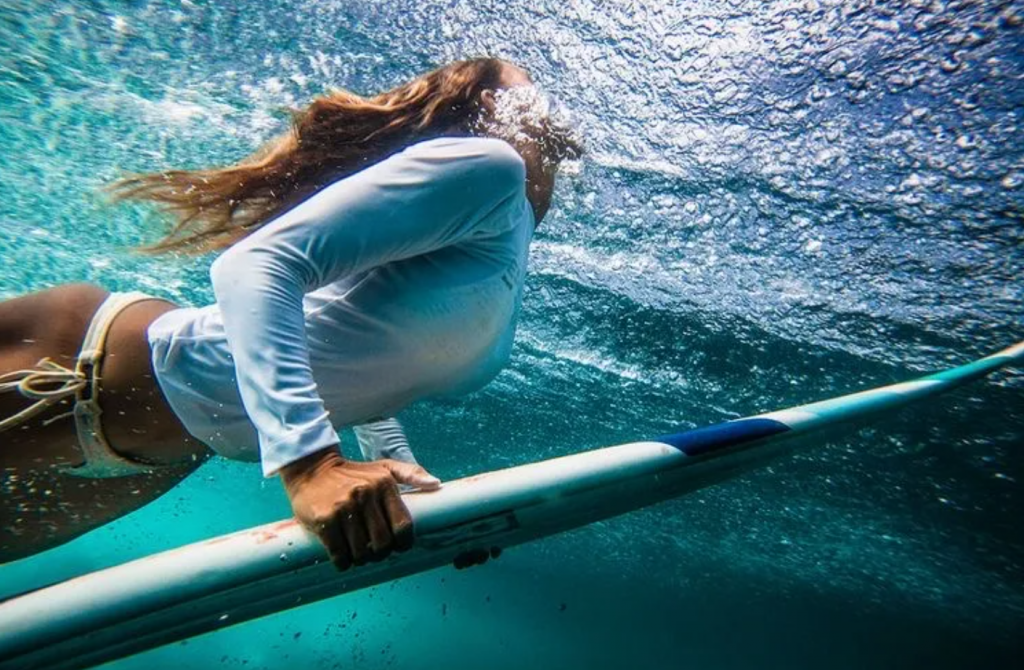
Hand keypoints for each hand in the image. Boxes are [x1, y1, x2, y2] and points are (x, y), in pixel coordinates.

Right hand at [280, 447, 440, 569]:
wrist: (311, 469)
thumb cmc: (352, 473)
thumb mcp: (383, 468)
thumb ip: (410, 474)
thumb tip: (436, 484)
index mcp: (384, 484)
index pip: (403, 526)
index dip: (403, 543)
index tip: (397, 546)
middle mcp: (365, 494)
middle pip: (383, 544)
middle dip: (380, 553)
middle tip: (373, 550)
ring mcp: (343, 507)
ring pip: (361, 553)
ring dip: (360, 559)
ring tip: (356, 551)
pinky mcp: (324, 519)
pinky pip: (340, 555)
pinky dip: (342, 563)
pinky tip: (342, 557)